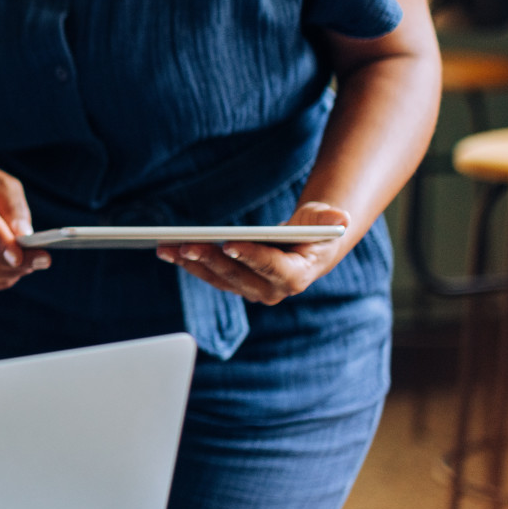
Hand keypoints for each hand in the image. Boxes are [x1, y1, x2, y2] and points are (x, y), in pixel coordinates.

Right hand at [0, 163, 49, 291]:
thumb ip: (14, 207)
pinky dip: (1, 280)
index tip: (22, 255)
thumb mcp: (2, 183)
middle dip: (13, 262)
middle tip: (43, 260)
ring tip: (31, 263)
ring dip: (9, 273)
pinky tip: (15, 269)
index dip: (1, 241)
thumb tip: (24, 236)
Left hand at [155, 202, 355, 304]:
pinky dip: (188, 263)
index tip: (230, 244)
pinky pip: (209, 275)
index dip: (252, 257)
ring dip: (191, 264)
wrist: (306, 246)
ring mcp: (251, 290)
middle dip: (212, 260)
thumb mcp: (325, 220)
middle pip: (238, 276)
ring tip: (167, 248)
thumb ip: (329, 219)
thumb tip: (340, 218)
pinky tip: (167, 250)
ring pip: (218, 278)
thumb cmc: (315, 230)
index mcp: (297, 275)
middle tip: (187, 245)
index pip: (274, 269)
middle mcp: (273, 290)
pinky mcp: (235, 284)